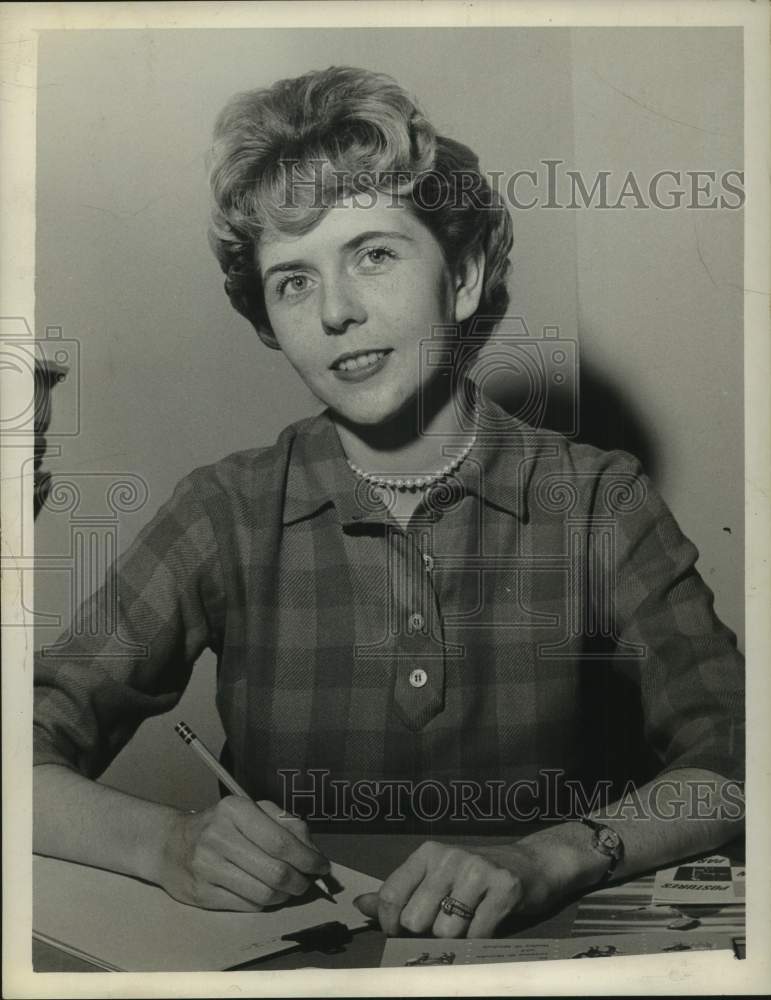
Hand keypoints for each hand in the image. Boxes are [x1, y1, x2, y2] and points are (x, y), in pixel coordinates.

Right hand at [157, 797, 329, 910]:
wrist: (170, 844)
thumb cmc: (221, 825)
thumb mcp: (251, 812)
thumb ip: (285, 824)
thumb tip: (313, 852)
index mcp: (236, 810)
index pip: (281, 841)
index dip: (308, 859)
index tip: (322, 867)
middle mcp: (219, 836)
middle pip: (276, 872)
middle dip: (301, 882)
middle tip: (307, 883)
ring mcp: (207, 867)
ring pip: (264, 894)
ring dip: (285, 896)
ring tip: (289, 889)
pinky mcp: (201, 894)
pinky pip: (247, 906)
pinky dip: (265, 904)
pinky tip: (266, 894)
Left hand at [354, 839, 564, 937]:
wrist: (530, 864)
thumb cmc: (474, 877)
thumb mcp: (434, 878)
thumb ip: (398, 893)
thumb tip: (361, 904)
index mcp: (426, 854)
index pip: (391, 895)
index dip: (390, 925)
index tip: (401, 933)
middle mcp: (448, 857)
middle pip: (415, 919)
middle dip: (427, 932)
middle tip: (445, 922)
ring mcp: (477, 869)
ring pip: (445, 930)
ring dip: (456, 936)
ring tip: (469, 919)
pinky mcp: (504, 887)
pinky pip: (477, 934)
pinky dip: (479, 939)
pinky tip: (487, 922)